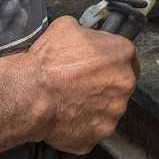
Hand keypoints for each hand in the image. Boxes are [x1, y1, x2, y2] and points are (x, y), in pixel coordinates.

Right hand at [24, 16, 139, 153]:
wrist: (31, 93)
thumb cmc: (48, 60)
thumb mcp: (66, 27)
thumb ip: (86, 33)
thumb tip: (85, 38)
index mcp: (122, 53)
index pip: (127, 58)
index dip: (112, 62)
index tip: (100, 67)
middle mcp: (125, 82)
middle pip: (121, 84)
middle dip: (104, 85)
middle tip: (80, 85)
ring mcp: (115, 110)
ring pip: (109, 108)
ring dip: (95, 106)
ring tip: (71, 102)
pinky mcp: (102, 131)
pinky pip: (95, 128)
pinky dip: (84, 125)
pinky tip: (68, 117)